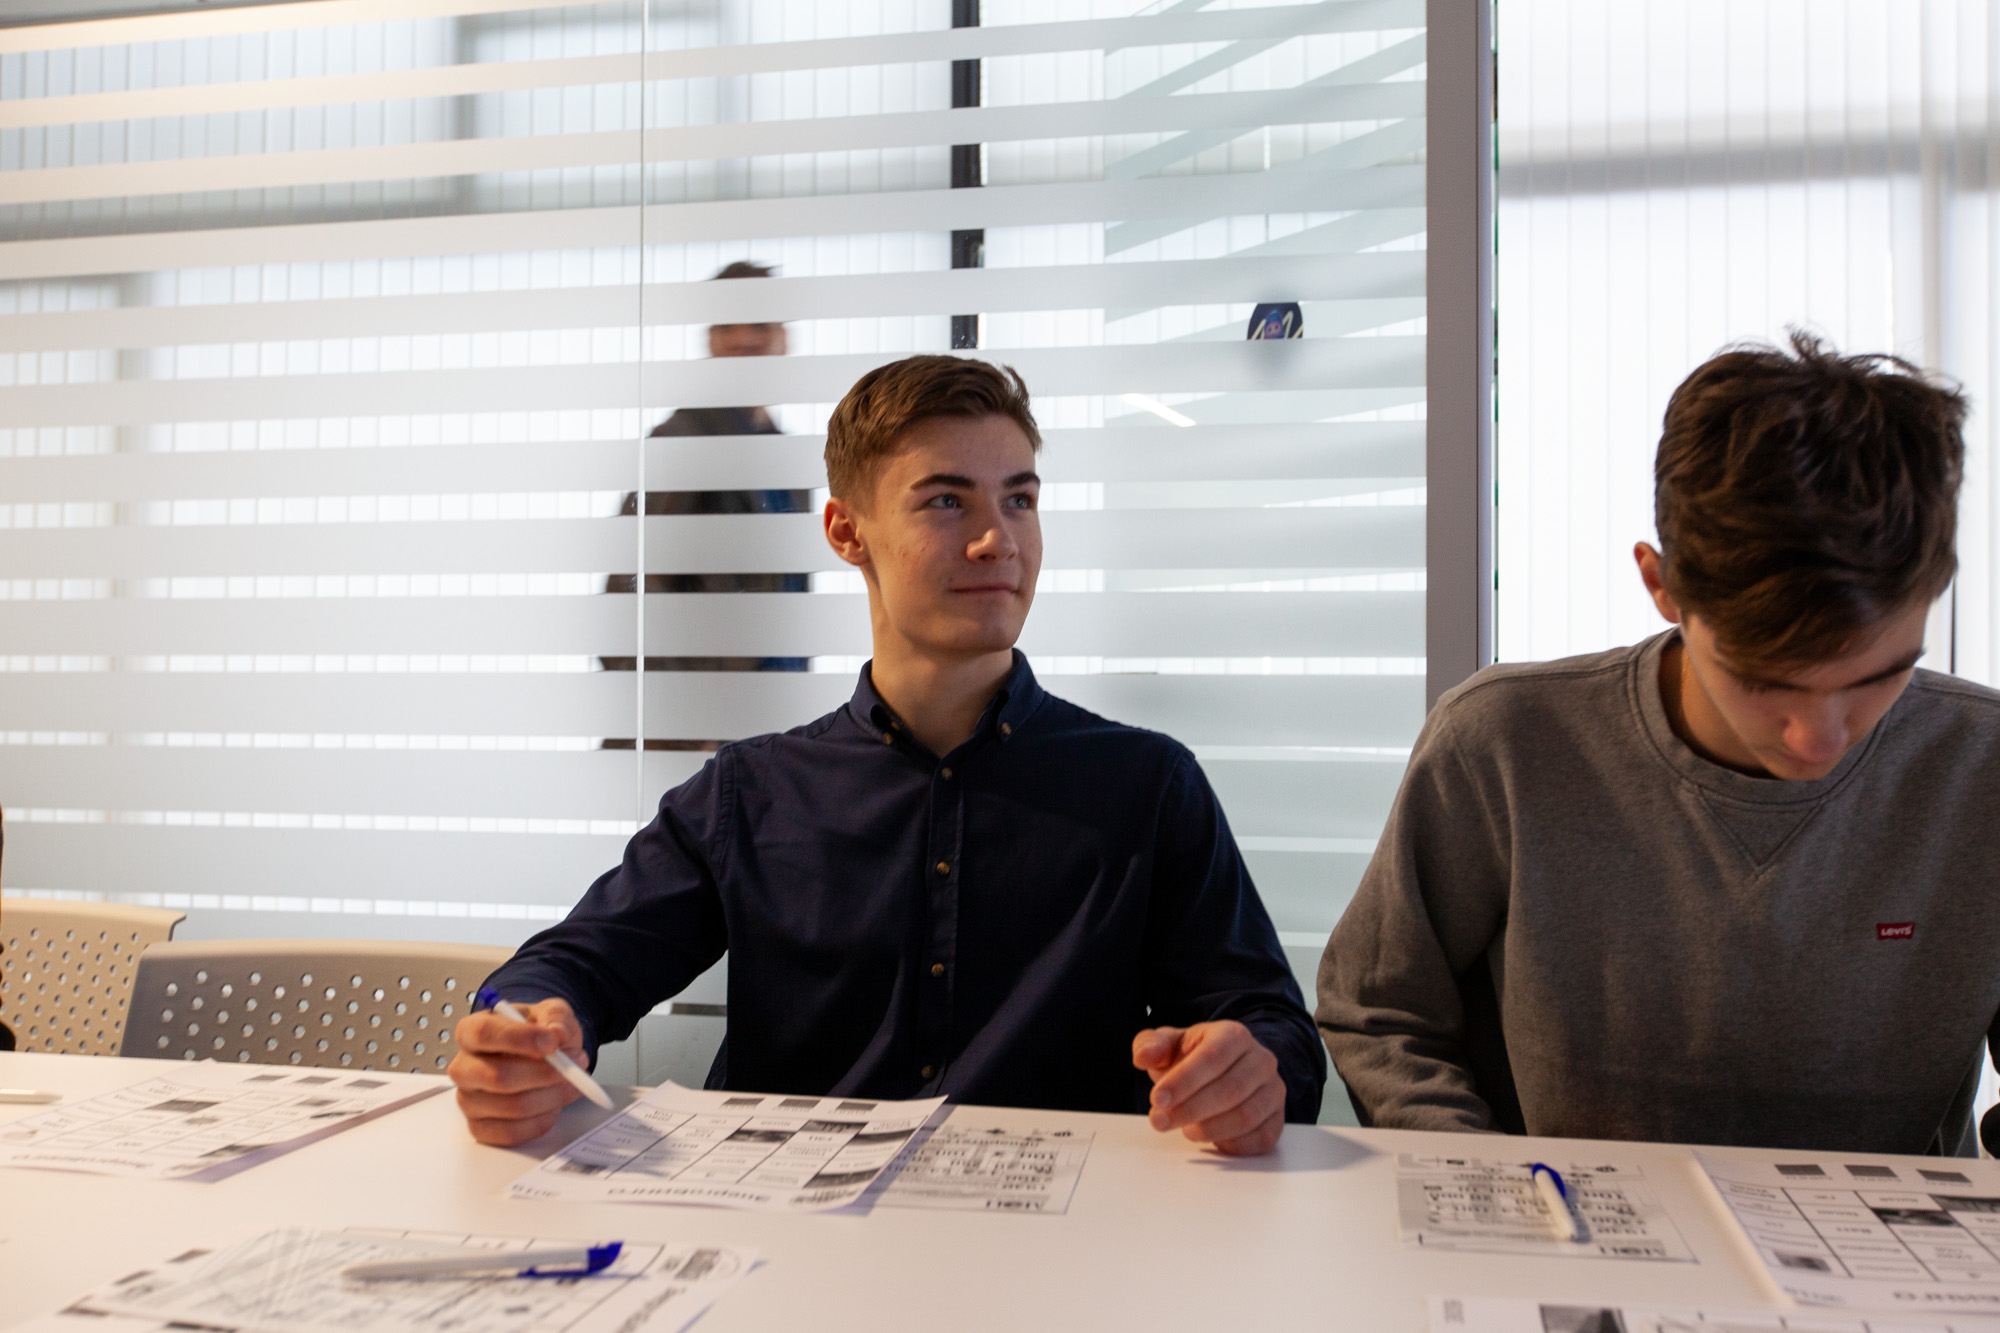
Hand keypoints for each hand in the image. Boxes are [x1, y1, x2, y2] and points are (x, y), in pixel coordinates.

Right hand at [448, 998, 587, 1145]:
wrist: (543, 1056)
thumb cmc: (538, 1034)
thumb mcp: (552, 1013)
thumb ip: (556, 1018)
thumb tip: (556, 1034)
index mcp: (471, 1031)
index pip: (485, 1034)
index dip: (520, 1039)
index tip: (552, 1042)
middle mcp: (463, 1068)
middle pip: (498, 1077)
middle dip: (544, 1074)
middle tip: (573, 1066)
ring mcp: (468, 1101)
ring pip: (513, 1106)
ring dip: (552, 1096)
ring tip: (571, 1082)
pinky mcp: (480, 1128)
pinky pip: (513, 1132)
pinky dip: (543, 1119)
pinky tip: (554, 1103)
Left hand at [1131, 1020, 1285, 1155]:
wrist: (1223, 1070)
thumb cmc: (1191, 1057)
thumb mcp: (1167, 1045)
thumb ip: (1150, 1045)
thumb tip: (1143, 1057)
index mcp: (1233, 1034)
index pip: (1212, 1056)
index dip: (1184, 1080)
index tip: (1157, 1099)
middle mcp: (1261, 1060)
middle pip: (1230, 1090)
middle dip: (1190, 1110)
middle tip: (1160, 1121)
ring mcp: (1273, 1090)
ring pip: (1246, 1116)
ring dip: (1210, 1129)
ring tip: (1186, 1129)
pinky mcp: (1278, 1119)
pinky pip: (1262, 1138)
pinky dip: (1234, 1145)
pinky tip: (1211, 1141)